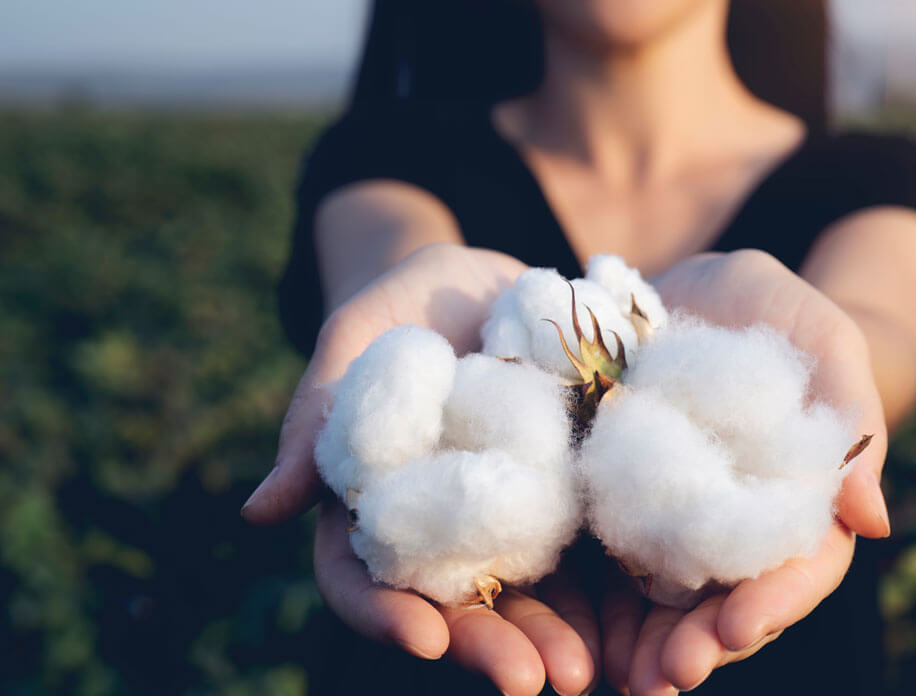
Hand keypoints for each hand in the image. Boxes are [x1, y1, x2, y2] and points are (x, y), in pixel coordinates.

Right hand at [242, 243, 600, 695]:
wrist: (485, 277)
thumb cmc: (400, 304)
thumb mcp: (355, 337)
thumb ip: (318, 415)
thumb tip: (260, 512)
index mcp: (371, 503)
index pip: (360, 577)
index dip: (385, 614)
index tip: (426, 640)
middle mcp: (438, 526)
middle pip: (452, 605)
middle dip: (488, 646)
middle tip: (532, 681)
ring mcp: (508, 515)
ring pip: (525, 594)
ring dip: (554, 637)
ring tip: (590, 670)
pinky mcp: (569, 494)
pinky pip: (587, 547)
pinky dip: (608, 587)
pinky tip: (638, 617)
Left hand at [602, 250, 890, 694]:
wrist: (695, 290)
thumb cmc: (775, 309)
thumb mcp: (821, 338)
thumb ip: (851, 418)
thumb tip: (873, 521)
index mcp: (801, 500)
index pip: (800, 566)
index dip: (773, 600)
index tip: (739, 626)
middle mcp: (738, 524)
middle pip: (727, 600)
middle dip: (701, 643)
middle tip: (667, 674)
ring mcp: (673, 519)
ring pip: (664, 601)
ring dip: (644, 645)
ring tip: (619, 678)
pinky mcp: (614, 500)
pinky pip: (603, 562)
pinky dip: (591, 605)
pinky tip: (569, 633)